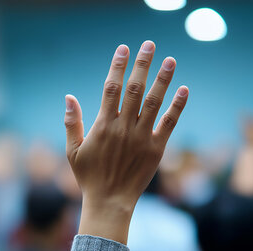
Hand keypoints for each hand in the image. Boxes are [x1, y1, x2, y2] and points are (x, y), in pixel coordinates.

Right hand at [64, 41, 188, 243]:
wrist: (109, 203)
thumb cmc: (88, 177)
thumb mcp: (72, 150)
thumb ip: (72, 122)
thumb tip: (68, 96)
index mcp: (102, 126)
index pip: (111, 88)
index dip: (118, 67)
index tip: (124, 49)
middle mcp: (123, 128)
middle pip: (134, 89)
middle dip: (142, 65)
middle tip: (149, 45)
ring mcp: (141, 138)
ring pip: (154, 102)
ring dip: (163, 79)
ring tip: (171, 60)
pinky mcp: (156, 149)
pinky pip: (169, 124)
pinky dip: (177, 106)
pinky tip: (184, 90)